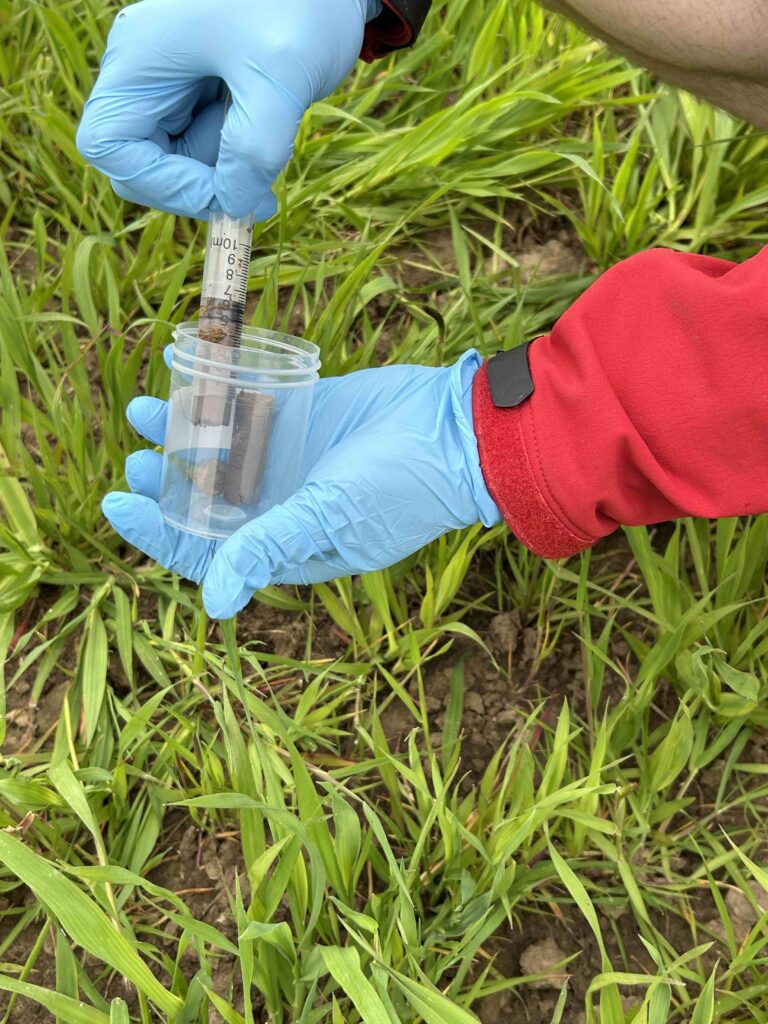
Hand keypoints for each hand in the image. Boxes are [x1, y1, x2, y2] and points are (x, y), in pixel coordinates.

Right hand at [77, 0, 378, 218]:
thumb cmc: (301, 4)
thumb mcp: (282, 77)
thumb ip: (254, 148)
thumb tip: (234, 203)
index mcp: (140, 58)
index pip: (109, 147)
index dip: (160, 185)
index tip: (221, 194)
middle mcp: (146, 73)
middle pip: (143, 164)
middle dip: (199, 183)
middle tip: (258, 184)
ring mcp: (173, 84)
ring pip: (181, 162)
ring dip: (227, 166)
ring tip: (269, 121)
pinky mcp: (205, 94)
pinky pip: (209, 148)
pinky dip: (240, 154)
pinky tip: (270, 121)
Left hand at [103, 351, 500, 617]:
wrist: (457, 427)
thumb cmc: (402, 485)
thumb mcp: (330, 517)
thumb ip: (268, 548)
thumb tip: (213, 601)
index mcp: (287, 545)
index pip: (209, 549)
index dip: (158, 532)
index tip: (119, 501)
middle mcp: (282, 505)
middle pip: (207, 500)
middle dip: (166, 484)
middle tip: (139, 461)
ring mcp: (290, 460)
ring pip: (220, 452)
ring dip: (181, 436)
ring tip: (145, 412)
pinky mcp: (301, 417)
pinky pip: (246, 410)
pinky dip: (216, 399)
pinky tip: (188, 382)